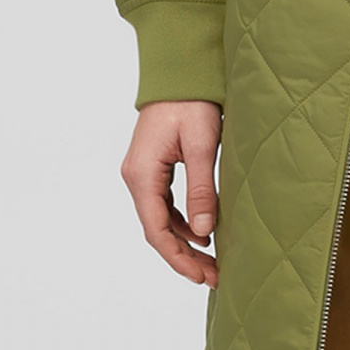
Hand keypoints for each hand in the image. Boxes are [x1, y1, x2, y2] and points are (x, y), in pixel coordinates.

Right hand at [122, 100, 221, 286]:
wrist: (180, 71)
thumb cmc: (191, 102)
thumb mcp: (203, 146)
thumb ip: (202, 190)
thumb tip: (204, 233)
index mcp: (142, 174)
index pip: (156, 230)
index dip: (178, 258)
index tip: (202, 276)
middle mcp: (136, 177)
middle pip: (158, 230)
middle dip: (184, 257)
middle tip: (213, 278)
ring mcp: (143, 174)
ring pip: (161, 220)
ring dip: (185, 243)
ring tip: (212, 263)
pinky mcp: (153, 169)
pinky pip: (165, 205)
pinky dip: (184, 223)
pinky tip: (204, 235)